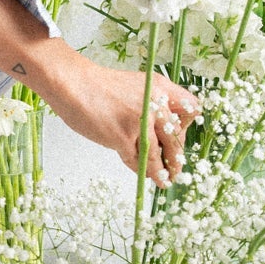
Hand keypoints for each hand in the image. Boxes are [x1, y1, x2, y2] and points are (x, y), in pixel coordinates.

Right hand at [0, 0, 201, 185]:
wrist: (72, 83)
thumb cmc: (99, 87)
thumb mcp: (136, 88)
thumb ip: (151, 106)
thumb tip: (161, 137)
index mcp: (160, 87)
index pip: (192, 109)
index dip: (186, 125)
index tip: (177, 135)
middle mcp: (155, 102)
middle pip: (177, 136)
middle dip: (178, 156)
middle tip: (176, 167)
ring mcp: (140, 120)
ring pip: (160, 153)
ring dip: (164, 171)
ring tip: (165, 180)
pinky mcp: (123, 136)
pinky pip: (139, 160)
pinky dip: (143, 171)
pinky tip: (146, 177)